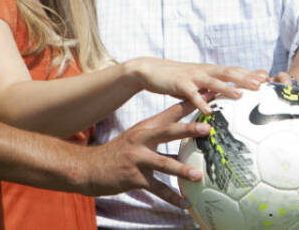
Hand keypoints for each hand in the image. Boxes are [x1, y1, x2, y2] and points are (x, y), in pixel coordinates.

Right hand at [85, 101, 210, 207]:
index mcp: (146, 127)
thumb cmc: (120, 152)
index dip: (189, 103)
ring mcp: (138, 159)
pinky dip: (172, 197)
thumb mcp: (138, 136)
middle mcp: (142, 139)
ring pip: (164, 163)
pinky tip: (185, 203)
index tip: (208, 95)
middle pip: (168, 132)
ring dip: (183, 170)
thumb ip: (161, 134)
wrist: (90, 167)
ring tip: (199, 175)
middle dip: (188, 129)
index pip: (171, 112)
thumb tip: (189, 133)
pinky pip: (157, 188)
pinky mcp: (134, 178)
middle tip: (207, 129)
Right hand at [128, 58, 267, 113]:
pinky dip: (201, 102)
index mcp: (211, 71)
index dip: (250, 74)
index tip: (267, 78)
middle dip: (245, 78)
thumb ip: (213, 86)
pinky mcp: (179, 84)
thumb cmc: (178, 79)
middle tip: (261, 85)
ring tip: (241, 96)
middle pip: (229, 73)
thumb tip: (229, 94)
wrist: (152, 70)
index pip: (234, 71)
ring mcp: (193, 76)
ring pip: (213, 82)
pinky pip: (192, 94)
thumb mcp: (198, 81)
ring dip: (227, 88)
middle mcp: (205, 71)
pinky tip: (208, 110)